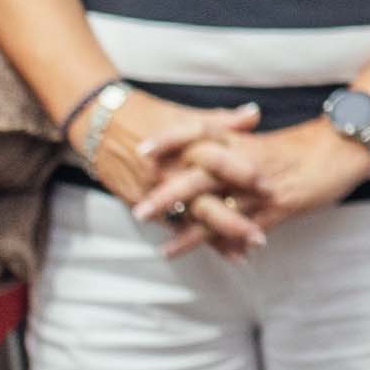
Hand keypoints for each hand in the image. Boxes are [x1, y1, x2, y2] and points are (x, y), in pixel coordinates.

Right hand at [75, 86, 253, 246]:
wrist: (98, 123)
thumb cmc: (146, 115)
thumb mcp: (184, 115)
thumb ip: (221, 121)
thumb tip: (255, 115)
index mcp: (186, 146)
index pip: (220, 162)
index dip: (245, 176)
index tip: (270, 188)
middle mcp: (171, 171)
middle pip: (206, 202)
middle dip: (233, 223)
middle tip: (260, 238)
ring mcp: (154, 191)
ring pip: (188, 221)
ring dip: (214, 240)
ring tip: (241, 255)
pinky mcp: (140, 203)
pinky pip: (168, 225)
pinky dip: (189, 240)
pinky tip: (210, 251)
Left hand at [151, 117, 369, 248]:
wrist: (344, 148)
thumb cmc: (305, 144)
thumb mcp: (265, 140)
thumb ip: (235, 144)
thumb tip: (205, 150)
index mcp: (242, 140)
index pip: (198, 134)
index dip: (170, 141)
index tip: (142, 150)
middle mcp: (246, 162)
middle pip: (199, 175)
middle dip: (167, 193)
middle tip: (139, 209)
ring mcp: (261, 186)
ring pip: (219, 206)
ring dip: (189, 226)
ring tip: (164, 245)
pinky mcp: (278, 207)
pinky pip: (245, 227)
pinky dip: (225, 242)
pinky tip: (210, 257)